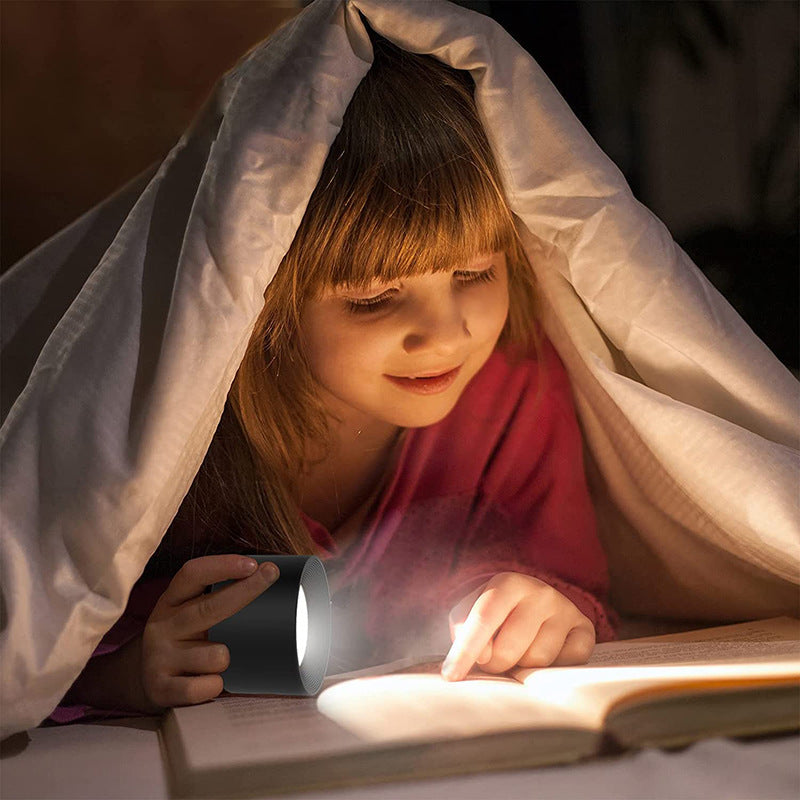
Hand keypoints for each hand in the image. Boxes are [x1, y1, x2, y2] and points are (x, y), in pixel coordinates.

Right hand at [139, 555, 279, 710]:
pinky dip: (215, 686)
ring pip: (216, 654)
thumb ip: (216, 600)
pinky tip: (209, 683)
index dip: (222, 565)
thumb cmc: (183, 641)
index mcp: (171, 601)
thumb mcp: (190, 613)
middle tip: (270, 575)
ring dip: (226, 659)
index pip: (192, 574)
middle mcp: (162, 625)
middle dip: (246, 590)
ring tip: (218, 662)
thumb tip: (274, 582)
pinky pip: (205, 686)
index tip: (253, 563)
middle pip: (210, 607)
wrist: (140, 681)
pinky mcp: (160, 688)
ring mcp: (159, 656)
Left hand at [442, 572, 594, 680]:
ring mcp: (566, 610)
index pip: (483, 618)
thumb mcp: (470, 612)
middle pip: (509, 648)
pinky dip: (552, 669)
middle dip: (495, 664)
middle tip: (494, 659)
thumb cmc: (495, 614)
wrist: (533, 605)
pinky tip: (545, 655)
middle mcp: (541, 592)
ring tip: (520, 654)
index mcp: (508, 583)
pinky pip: (567, 665)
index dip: (465, 650)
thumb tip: (480, 656)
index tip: (450, 676)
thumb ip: (463, 630)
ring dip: (522, 668)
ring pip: (537, 661)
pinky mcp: (586, 630)